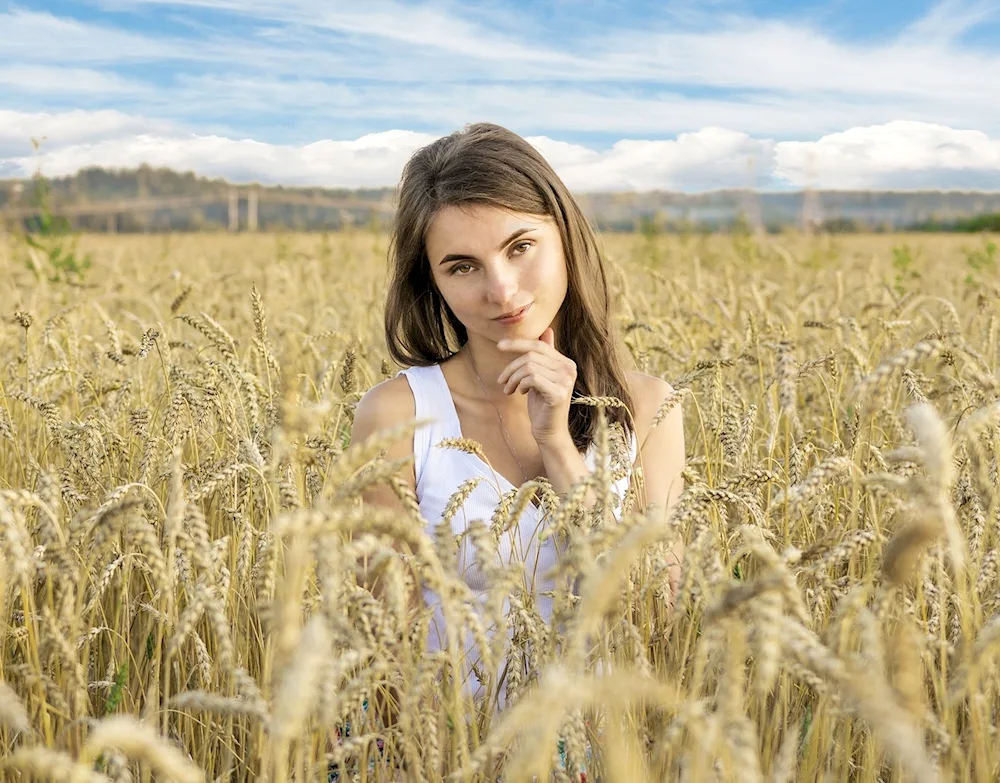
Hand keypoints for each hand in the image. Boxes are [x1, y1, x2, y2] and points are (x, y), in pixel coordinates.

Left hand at [496, 327, 576, 446]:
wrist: (549, 432)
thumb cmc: (542, 405)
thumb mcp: (541, 377)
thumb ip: (544, 356)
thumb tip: (547, 330)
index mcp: (566, 363)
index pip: (539, 346)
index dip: (517, 343)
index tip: (499, 346)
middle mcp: (569, 369)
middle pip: (531, 355)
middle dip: (511, 367)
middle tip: (502, 381)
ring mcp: (565, 381)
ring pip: (529, 366)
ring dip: (512, 378)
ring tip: (508, 389)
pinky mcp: (558, 393)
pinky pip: (531, 378)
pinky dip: (520, 384)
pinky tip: (519, 393)